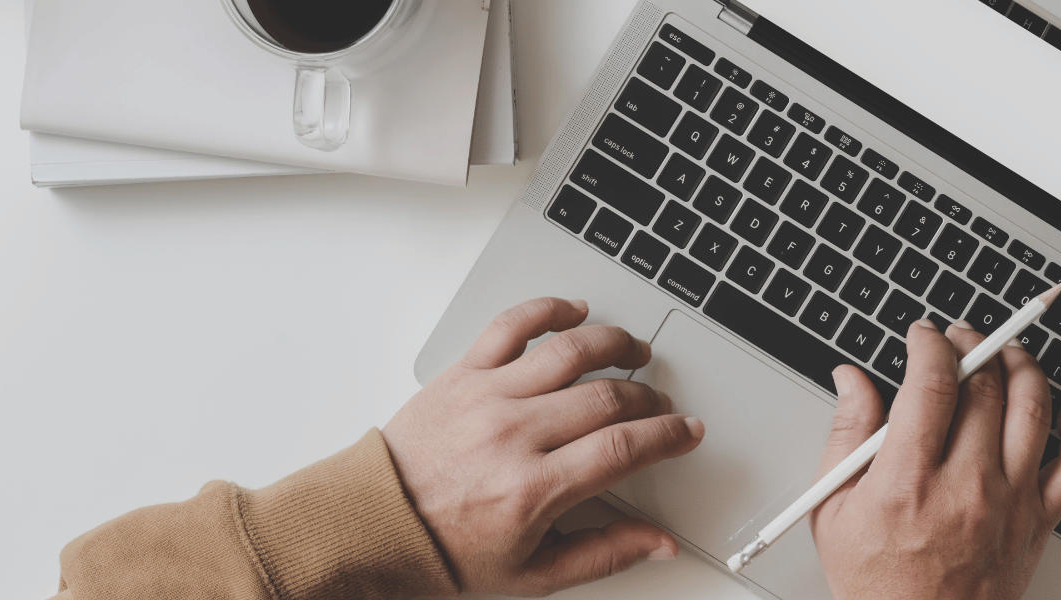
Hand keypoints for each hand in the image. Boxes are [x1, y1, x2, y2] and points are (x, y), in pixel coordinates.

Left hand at [383, 297, 704, 596]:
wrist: (375, 523)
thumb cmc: (445, 549)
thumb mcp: (533, 572)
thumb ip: (604, 553)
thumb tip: (658, 542)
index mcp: (533, 489)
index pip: (623, 447)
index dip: (667, 436)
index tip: (685, 431)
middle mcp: (513, 435)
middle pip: (606, 397)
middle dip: (647, 398)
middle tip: (658, 406)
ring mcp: (487, 397)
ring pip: (569, 350)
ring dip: (614, 344)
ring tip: (633, 351)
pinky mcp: (463, 372)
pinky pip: (512, 325)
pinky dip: (548, 310)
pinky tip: (574, 312)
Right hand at [810, 320, 1060, 599]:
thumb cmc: (878, 584)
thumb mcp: (832, 511)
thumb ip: (844, 436)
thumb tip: (851, 380)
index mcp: (908, 482)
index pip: (931, 384)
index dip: (930, 344)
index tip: (923, 336)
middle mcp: (966, 488)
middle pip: (984, 387)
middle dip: (972, 344)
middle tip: (959, 338)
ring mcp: (1009, 503)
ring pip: (1033, 409)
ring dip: (1021, 366)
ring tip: (1006, 353)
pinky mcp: (1038, 522)